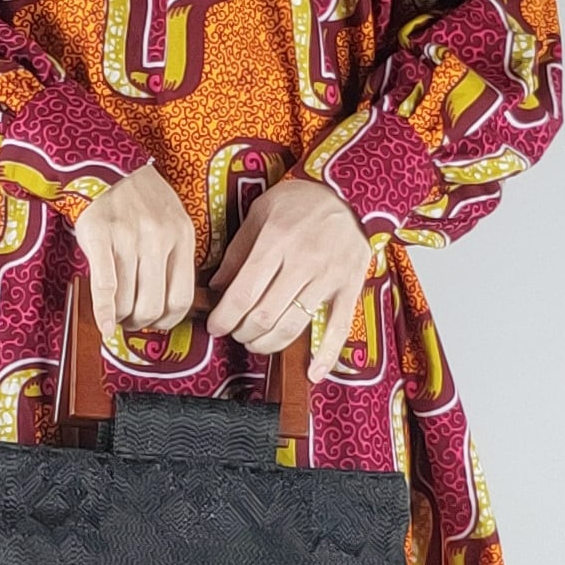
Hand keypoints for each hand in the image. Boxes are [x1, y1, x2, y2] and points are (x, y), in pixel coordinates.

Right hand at [72, 164, 197, 342]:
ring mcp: (128, 237)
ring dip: (121, 317)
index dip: (168, 321)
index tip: (157, 323)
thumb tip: (169, 302)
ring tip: (116, 314)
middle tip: (132, 321)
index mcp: (182, 235)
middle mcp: (158, 238)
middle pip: (154, 305)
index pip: (182, 297)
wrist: (106, 165)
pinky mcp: (100, 236)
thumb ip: (175, 255)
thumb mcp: (172, 219)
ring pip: (128, 300)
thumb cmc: (139, 197)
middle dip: (141, 322)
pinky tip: (104, 326)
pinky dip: (104, 313)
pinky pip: (105, 287)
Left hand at [204, 176, 372, 381]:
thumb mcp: (260, 213)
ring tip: (256, 341)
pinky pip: (337, 328)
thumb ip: (238, 252)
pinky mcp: (349, 287)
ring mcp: (328, 277)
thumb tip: (218, 288)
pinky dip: (325, 356)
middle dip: (241, 332)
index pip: (243, 293)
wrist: (348, 190)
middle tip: (234, 332)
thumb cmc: (300, 200)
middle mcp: (302, 262)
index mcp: (276, 241)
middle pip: (264, 315)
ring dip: (268, 344)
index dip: (224, 318)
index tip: (215, 326)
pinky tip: (313, 374)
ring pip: (293, 326)